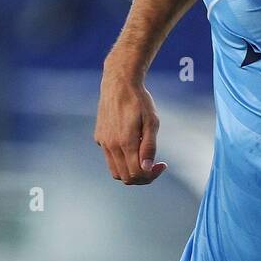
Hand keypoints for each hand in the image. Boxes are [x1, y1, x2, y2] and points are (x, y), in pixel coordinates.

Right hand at [95, 62, 167, 184]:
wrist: (119, 82)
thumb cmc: (139, 100)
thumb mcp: (152, 122)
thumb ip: (149, 147)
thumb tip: (147, 168)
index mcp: (125, 142)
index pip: (137, 174)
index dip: (151, 175)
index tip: (162, 164)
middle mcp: (111, 145)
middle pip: (126, 178)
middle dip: (143, 177)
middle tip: (154, 165)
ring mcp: (103, 142)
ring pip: (116, 172)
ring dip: (131, 171)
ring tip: (142, 160)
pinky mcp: (99, 137)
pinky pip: (110, 158)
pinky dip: (122, 160)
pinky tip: (131, 146)